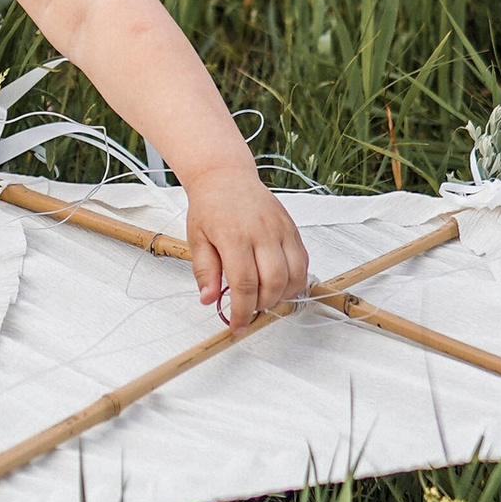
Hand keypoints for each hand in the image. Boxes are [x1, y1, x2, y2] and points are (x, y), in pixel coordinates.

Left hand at [184, 163, 309, 320]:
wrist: (226, 176)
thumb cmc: (210, 207)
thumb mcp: (197, 239)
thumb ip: (205, 271)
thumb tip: (209, 299)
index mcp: (234, 236)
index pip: (245, 284)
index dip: (243, 311)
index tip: (237, 325)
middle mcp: (262, 233)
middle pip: (274, 282)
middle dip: (263, 305)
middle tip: (250, 309)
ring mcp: (282, 230)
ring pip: (296, 274)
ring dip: (283, 295)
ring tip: (265, 297)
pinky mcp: (293, 229)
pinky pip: (303, 262)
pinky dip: (296, 280)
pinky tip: (279, 284)